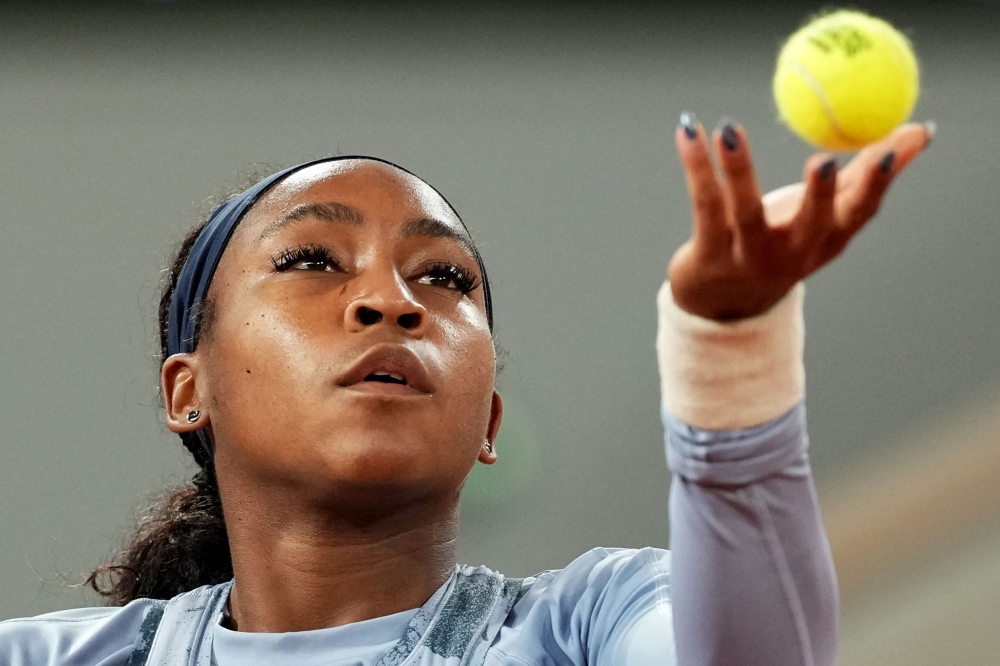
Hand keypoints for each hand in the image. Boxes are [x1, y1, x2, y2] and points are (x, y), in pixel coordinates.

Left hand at [667, 115, 932, 320]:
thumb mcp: (825, 215)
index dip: (876, 185)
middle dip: (820, 196)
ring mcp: (748, 258)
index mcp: (825, 241)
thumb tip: (921, 131)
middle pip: (810, 225)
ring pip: (745, 212)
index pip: (858, 214)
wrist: (720, 304)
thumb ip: (867, 175)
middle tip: (825, 160)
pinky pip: (704, 204)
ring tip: (728, 129)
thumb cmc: (780, 243)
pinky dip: (696, 166)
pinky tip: (689, 131)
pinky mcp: (708, 257)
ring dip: (738, 169)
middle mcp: (791, 254)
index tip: (889, 149)